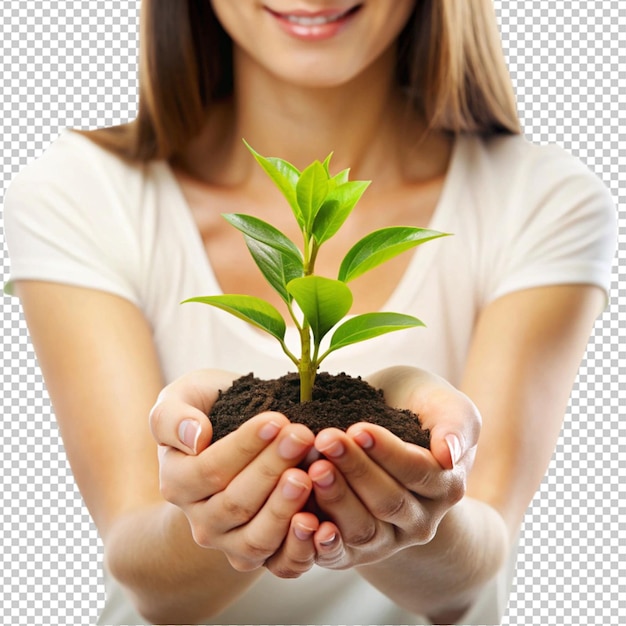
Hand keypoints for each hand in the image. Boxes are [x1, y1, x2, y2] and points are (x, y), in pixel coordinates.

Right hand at [148, 369, 318, 576]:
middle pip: (236, 503)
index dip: (244, 447)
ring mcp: (230, 543)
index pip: (209, 469)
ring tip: (308, 476)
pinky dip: (300, 549)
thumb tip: (194, 439)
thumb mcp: (183, 397)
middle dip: (272, 468)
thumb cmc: (210, 409)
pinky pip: (279, 564)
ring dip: (284, 509)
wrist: (233, 433)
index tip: (276, 420)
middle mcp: (200, 521)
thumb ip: (173, 417)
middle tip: (302, 437)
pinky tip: (321, 524)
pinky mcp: (261, 555)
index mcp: (177, 482)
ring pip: (256, 538)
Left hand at [304, 366, 480, 569]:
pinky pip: (340, 555)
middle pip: (388, 501)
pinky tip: (303, 521)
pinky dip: (322, 544)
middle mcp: (419, 519)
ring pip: (363, 528)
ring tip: (313, 469)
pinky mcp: (354, 551)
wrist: (388, 423)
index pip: (417, 471)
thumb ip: (455, 424)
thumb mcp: (443, 403)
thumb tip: (449, 455)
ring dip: (336, 499)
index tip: (358, 429)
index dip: (387, 452)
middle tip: (326, 440)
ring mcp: (387, 539)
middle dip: (355, 470)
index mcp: (444, 485)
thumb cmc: (416, 406)